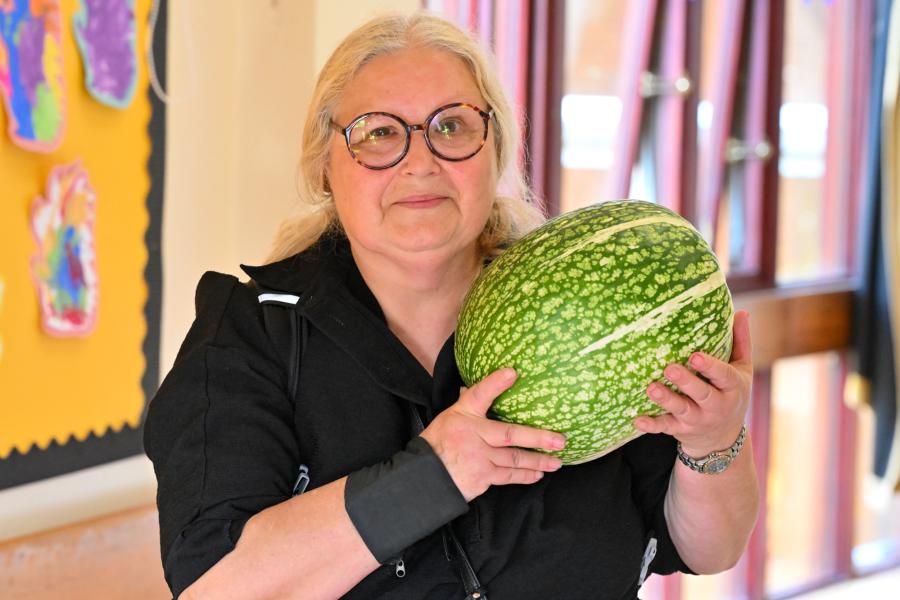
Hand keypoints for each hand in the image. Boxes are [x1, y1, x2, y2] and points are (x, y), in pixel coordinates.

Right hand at [420, 367, 565, 501]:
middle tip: (560, 440)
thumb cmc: (440, 442)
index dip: (495, 383)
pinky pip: (508, 476)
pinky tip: (537, 474)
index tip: (512, 372)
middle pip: (510, 435)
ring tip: (556, 461)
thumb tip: (498, 382)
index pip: (479, 395)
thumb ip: (472, 403)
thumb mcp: (452, 416)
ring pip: (514, 459)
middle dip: (538, 438)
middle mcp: (474, 436)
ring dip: (538, 461)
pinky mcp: (482, 478)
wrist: (425, 476)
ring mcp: (479, 459)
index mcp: (464, 416)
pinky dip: (525, 475)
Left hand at [633, 310, 752, 456]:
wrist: (723, 438)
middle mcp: (716, 406)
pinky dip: (651, 424)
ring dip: (666, 400)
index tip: (695, 356)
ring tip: (651, 388)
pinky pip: (665, 427)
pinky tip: (636, 419)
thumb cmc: (730, 393)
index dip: (710, 367)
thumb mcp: (741, 370)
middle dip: (686, 382)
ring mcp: (697, 420)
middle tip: (669, 368)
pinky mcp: (680, 429)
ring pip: (681, 410)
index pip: (724, 376)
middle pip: (702, 394)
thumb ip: (740, 342)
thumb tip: (742, 311)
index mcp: (732, 388)